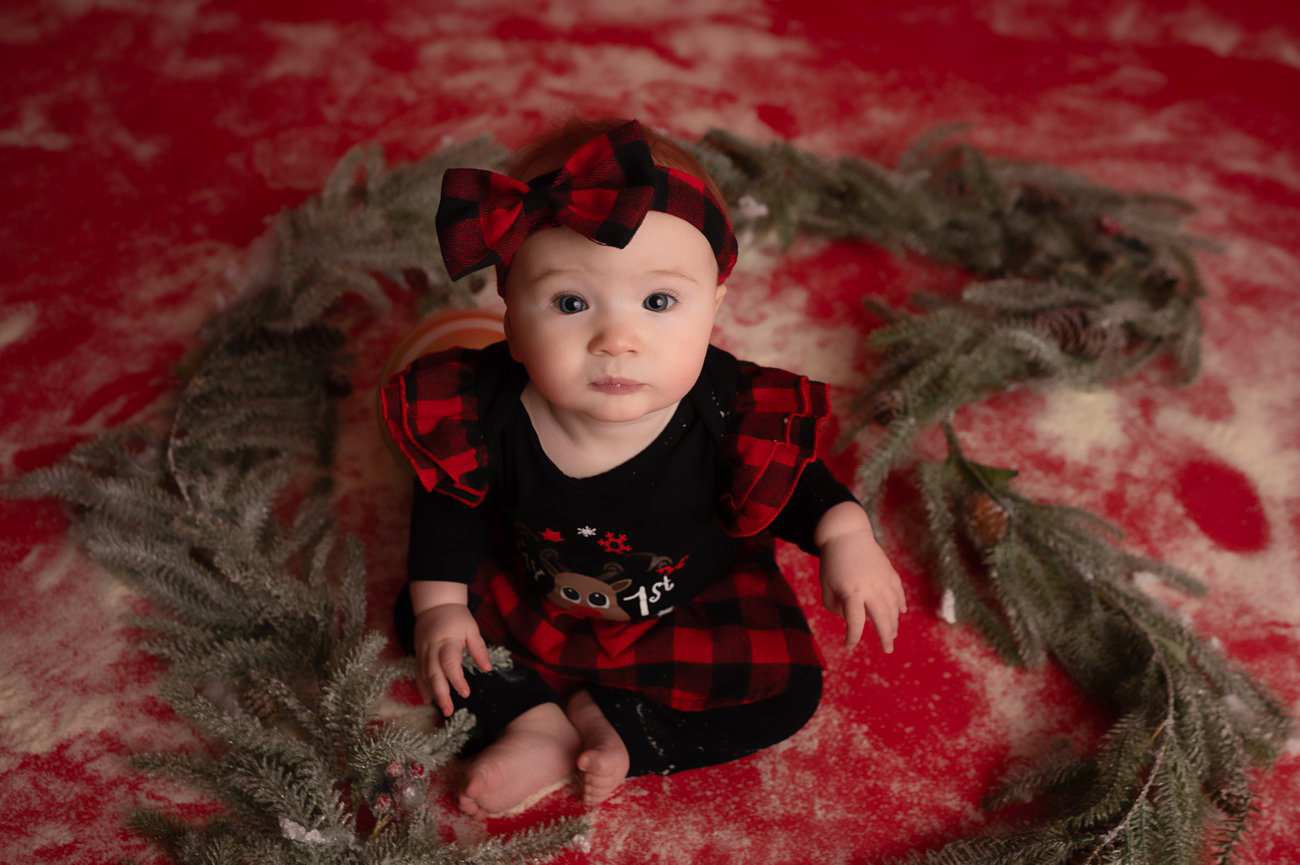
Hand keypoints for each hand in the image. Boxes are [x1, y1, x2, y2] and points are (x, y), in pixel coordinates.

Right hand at [412, 603, 492, 715]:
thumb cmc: (456, 617)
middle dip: (441, 694)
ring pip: (424, 676)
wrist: (435, 604)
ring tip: (442, 709)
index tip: (465, 693)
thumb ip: (479, 649)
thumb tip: (487, 668)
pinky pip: (418, 673)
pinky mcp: (418, 654)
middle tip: (449, 711)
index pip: (449, 664)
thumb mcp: (472, 629)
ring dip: (432, 693)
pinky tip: (428, 699)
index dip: (456, 680)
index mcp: (446, 641)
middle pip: (433, 674)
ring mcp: (422, 652)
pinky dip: (422, 687)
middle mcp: (432, 648)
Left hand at [815, 502, 906, 652]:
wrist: (846, 534)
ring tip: (891, 635)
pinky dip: (900, 604)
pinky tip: (900, 613)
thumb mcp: (826, 587)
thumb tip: (851, 618)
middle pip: (882, 618)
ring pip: (893, 607)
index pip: (856, 622)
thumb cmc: (832, 563)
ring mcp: (883, 579)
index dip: (853, 637)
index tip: (849, 646)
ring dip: (893, 623)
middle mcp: (871, 588)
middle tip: (888, 650)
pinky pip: (898, 592)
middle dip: (886, 637)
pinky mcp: (889, 572)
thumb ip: (835, 607)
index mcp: (852, 592)